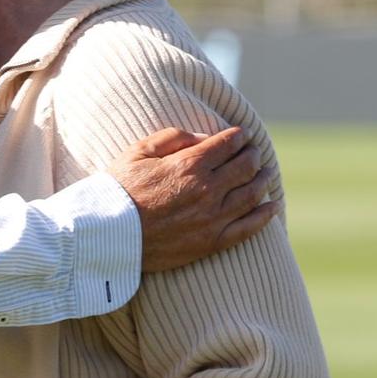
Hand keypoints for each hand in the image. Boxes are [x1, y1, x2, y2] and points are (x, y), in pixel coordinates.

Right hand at [110, 127, 280, 272]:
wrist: (104, 235)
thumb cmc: (117, 190)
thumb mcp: (138, 152)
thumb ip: (173, 138)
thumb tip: (205, 138)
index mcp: (189, 165)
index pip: (228, 144)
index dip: (238, 136)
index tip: (240, 135)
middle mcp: (207, 190)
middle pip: (246, 166)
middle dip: (252, 154)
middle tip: (253, 151)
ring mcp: (212, 218)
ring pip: (252, 193)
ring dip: (263, 179)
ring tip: (265, 173)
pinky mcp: (211, 242)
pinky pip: (249, 227)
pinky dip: (264, 215)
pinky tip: (271, 205)